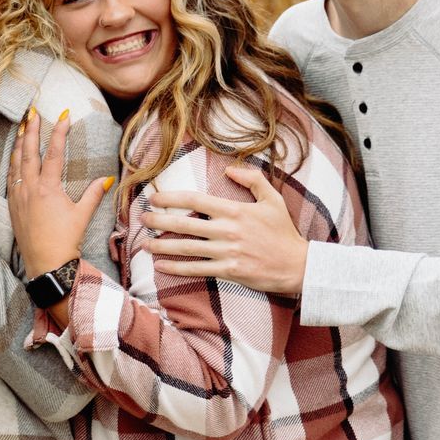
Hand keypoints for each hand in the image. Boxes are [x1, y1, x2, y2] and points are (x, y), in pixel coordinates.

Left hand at [7, 109, 113, 276]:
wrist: (46, 263)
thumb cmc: (65, 240)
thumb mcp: (82, 215)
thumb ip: (94, 194)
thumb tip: (107, 179)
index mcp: (48, 188)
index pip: (53, 152)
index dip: (58, 131)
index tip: (63, 114)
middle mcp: (30, 188)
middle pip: (29, 152)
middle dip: (31, 130)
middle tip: (32, 112)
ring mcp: (18, 196)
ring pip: (16, 163)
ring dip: (19, 144)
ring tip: (22, 128)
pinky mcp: (12, 206)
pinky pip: (10, 178)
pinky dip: (12, 163)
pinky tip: (14, 158)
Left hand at [142, 165, 307, 295]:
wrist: (297, 265)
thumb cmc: (283, 232)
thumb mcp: (273, 199)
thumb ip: (253, 179)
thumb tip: (229, 168)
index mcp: (235, 210)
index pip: (195, 200)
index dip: (171, 198)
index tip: (154, 197)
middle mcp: (227, 230)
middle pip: (184, 224)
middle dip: (159, 221)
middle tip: (142, 219)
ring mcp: (226, 252)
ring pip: (186, 248)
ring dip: (162, 246)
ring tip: (145, 244)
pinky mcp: (228, 271)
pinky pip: (196, 269)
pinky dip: (176, 268)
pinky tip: (161, 267)